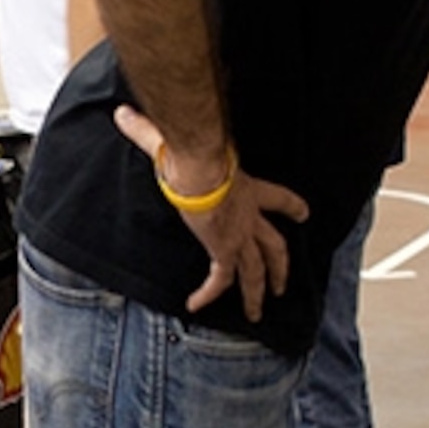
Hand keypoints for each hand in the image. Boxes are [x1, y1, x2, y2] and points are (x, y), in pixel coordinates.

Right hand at [112, 104, 307, 320]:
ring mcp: (239, 236)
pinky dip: (208, 294)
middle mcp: (249, 217)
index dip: (292, 206)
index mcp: (248, 190)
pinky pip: (220, 280)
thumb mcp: (177, 143)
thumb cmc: (195, 152)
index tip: (304, 214)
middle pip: (274, 247)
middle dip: (280, 268)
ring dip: (257, 293)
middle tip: (282, 286)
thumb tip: (124, 114)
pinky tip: (196, 305)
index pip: (278, 198)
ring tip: (257, 312)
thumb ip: (151, 131)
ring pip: (256, 271)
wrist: (199, 167)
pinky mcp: (223, 250)